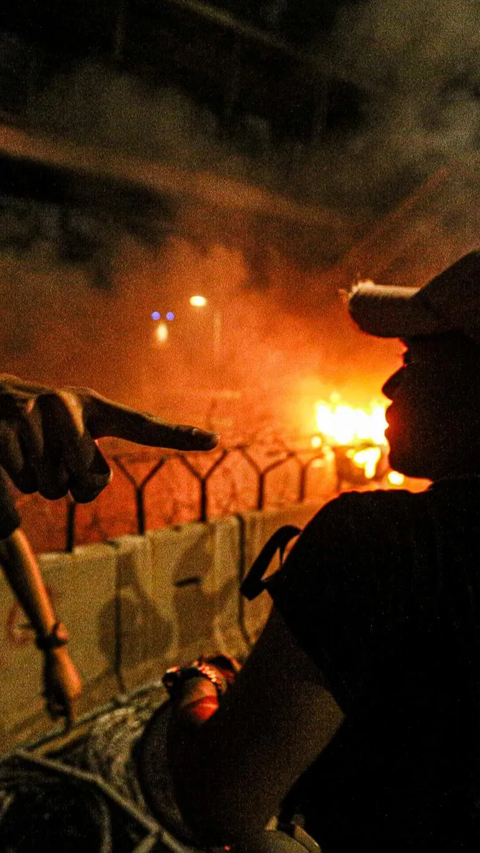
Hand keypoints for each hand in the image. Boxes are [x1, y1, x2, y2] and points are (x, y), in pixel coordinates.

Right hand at [0, 375, 217, 503]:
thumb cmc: (41, 431)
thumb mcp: (71, 441)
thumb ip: (89, 469)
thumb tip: (87, 488)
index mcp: (95, 406)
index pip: (141, 424)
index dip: (177, 435)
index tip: (213, 440)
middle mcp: (69, 403)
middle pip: (91, 480)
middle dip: (73, 487)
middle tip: (56, 464)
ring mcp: (36, 413)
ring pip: (52, 487)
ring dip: (41, 485)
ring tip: (29, 455)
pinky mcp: (6, 428)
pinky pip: (22, 486)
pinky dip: (15, 483)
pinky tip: (9, 457)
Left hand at [42, 645, 81, 730]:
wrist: (57, 656)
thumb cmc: (50, 675)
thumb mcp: (48, 693)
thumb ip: (51, 708)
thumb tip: (54, 720)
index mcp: (70, 698)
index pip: (70, 718)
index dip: (67, 728)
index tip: (64, 735)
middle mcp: (76, 694)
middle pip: (66, 709)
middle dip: (56, 709)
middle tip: (45, 703)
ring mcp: (77, 687)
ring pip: (66, 700)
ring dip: (57, 700)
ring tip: (45, 692)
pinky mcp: (76, 681)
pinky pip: (68, 692)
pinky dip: (60, 693)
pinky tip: (52, 685)